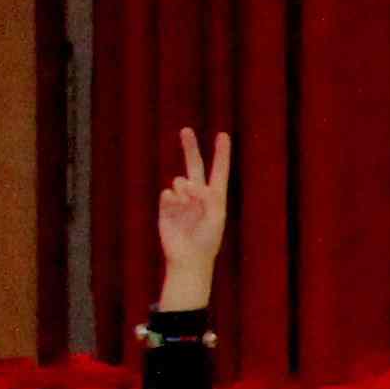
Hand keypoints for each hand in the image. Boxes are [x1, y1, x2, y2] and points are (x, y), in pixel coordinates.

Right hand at [155, 127, 233, 315]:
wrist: (189, 257)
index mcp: (215, 196)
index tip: (223, 135)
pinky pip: (167, 193)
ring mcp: (181, 199)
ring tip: (187, 206)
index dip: (221, 153)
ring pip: (180, 181)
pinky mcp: (166, 206)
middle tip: (186, 130)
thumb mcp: (216, 217)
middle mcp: (198, 194)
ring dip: (185, 190)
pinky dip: (172, 199)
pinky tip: (175, 208)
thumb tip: (188, 183)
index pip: (219, 170)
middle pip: (194, 166)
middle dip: (190, 148)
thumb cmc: (207, 240)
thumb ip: (208, 197)